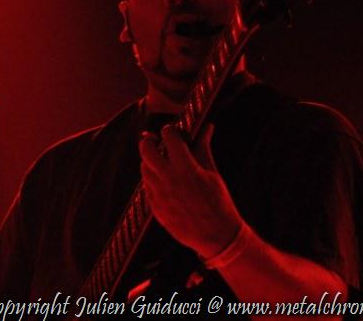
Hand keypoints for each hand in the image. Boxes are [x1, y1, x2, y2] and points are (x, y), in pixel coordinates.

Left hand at [139, 123, 243, 258]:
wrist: (216, 236)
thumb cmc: (218, 203)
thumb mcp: (212, 173)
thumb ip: (203, 148)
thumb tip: (207, 127)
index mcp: (185, 169)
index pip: (169, 138)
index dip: (169, 131)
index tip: (171, 131)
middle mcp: (168, 181)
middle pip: (146, 151)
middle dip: (148, 141)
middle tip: (154, 140)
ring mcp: (159, 196)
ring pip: (144, 169)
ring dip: (149, 161)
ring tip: (161, 161)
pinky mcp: (155, 208)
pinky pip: (147, 187)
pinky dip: (152, 179)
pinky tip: (163, 180)